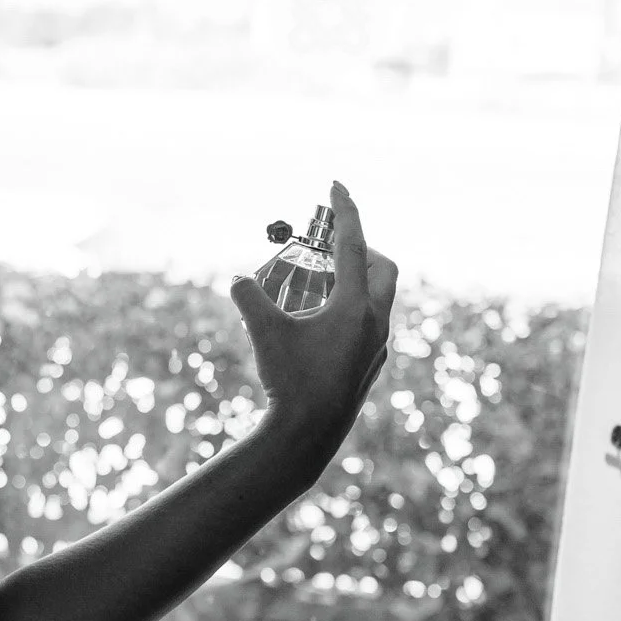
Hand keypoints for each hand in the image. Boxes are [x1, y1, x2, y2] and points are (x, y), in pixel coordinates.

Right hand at [228, 182, 396, 434]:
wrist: (307, 434)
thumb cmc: (289, 379)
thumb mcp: (263, 331)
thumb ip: (249, 296)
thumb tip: (237, 278)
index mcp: (356, 306)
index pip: (354, 245)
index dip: (345, 211)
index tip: (337, 186)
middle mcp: (375, 321)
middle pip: (383, 267)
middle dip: (360, 249)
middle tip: (327, 249)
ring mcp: (377, 344)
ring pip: (379, 297)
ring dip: (353, 281)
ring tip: (316, 287)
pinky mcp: (370, 363)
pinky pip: (370, 322)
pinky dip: (351, 309)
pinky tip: (319, 324)